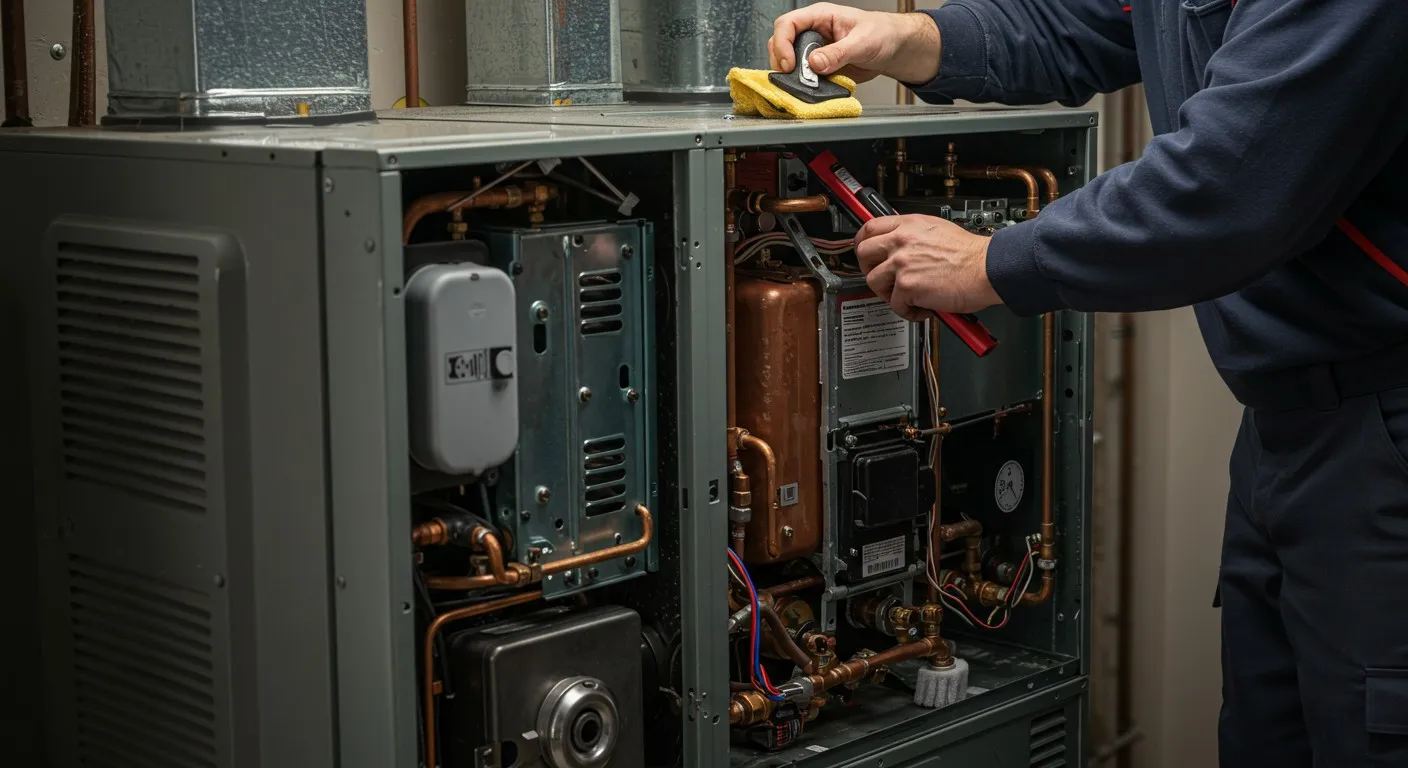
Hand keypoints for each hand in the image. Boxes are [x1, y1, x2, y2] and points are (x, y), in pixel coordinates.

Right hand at [769, 3, 941, 84]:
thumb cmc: (882, 33)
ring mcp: (815, 51)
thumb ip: (838, 53)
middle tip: (793, 77)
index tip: (789, 64)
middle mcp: (813, 33)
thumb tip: (815, 63)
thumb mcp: (862, 42)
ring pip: (789, 63)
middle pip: (781, 44)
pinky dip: (806, 85)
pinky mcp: (820, 68)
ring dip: (794, 76)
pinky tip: (815, 89)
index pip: (788, 24)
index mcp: (820, 17)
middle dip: (783, 62)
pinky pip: (805, 77)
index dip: (782, 44)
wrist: (894, 49)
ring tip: (807, 84)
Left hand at [855, 215, 1002, 321]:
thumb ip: (914, 236)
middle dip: (868, 269)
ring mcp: (902, 263)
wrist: (987, 268)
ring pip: (874, 281)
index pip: (869, 228)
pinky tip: (923, 308)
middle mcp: (901, 241)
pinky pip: (895, 305)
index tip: (867, 253)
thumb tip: (901, 246)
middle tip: (882, 279)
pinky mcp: (907, 286)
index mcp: (908, 225)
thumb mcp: (937, 230)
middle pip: (863, 253)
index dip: (863, 243)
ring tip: (907, 297)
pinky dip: (909, 311)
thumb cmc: (970, 254)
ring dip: (889, 293)